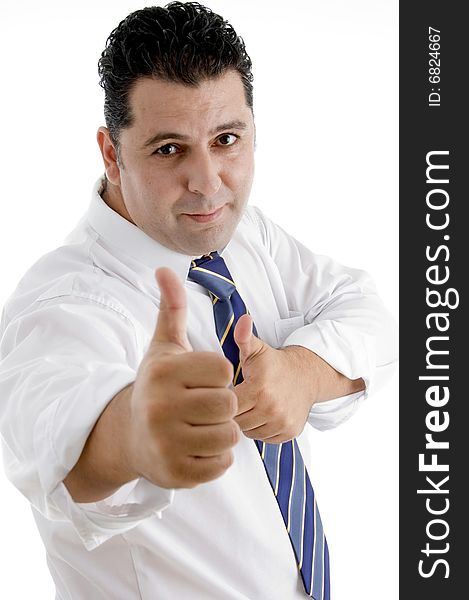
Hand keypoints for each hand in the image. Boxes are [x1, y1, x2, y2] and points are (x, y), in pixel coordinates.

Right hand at [128, 267, 239, 488]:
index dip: (220, 375)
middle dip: (223, 405)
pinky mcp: (174, 474)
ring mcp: (166, 443)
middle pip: (229, 403)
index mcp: (164, 373)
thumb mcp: (162, 347)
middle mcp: (160, 407)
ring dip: (223, 431)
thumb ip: (171, 309)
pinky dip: (216, 458)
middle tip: (204, 406)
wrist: (128, 436)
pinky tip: (196, 448)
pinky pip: (221, 465)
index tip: (202, 379)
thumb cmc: (156, 386)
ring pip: (229, 435)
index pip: (224, 369)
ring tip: (202, 426)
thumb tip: (165, 268)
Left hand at [232, 315, 313, 442]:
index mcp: (259, 388)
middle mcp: (272, 408)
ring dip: (246, 423)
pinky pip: (264, 439)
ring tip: (250, 407)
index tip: (226, 391)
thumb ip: (243, 337)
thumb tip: (243, 319)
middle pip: (236, 421)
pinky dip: (261, 430)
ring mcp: (282, 422)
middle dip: (233, 413)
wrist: (307, 375)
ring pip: (249, 433)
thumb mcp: (257, 349)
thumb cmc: (275, 364)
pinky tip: (262, 415)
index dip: (222, 399)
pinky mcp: (289, 433)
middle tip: (238, 399)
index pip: (227, 405)